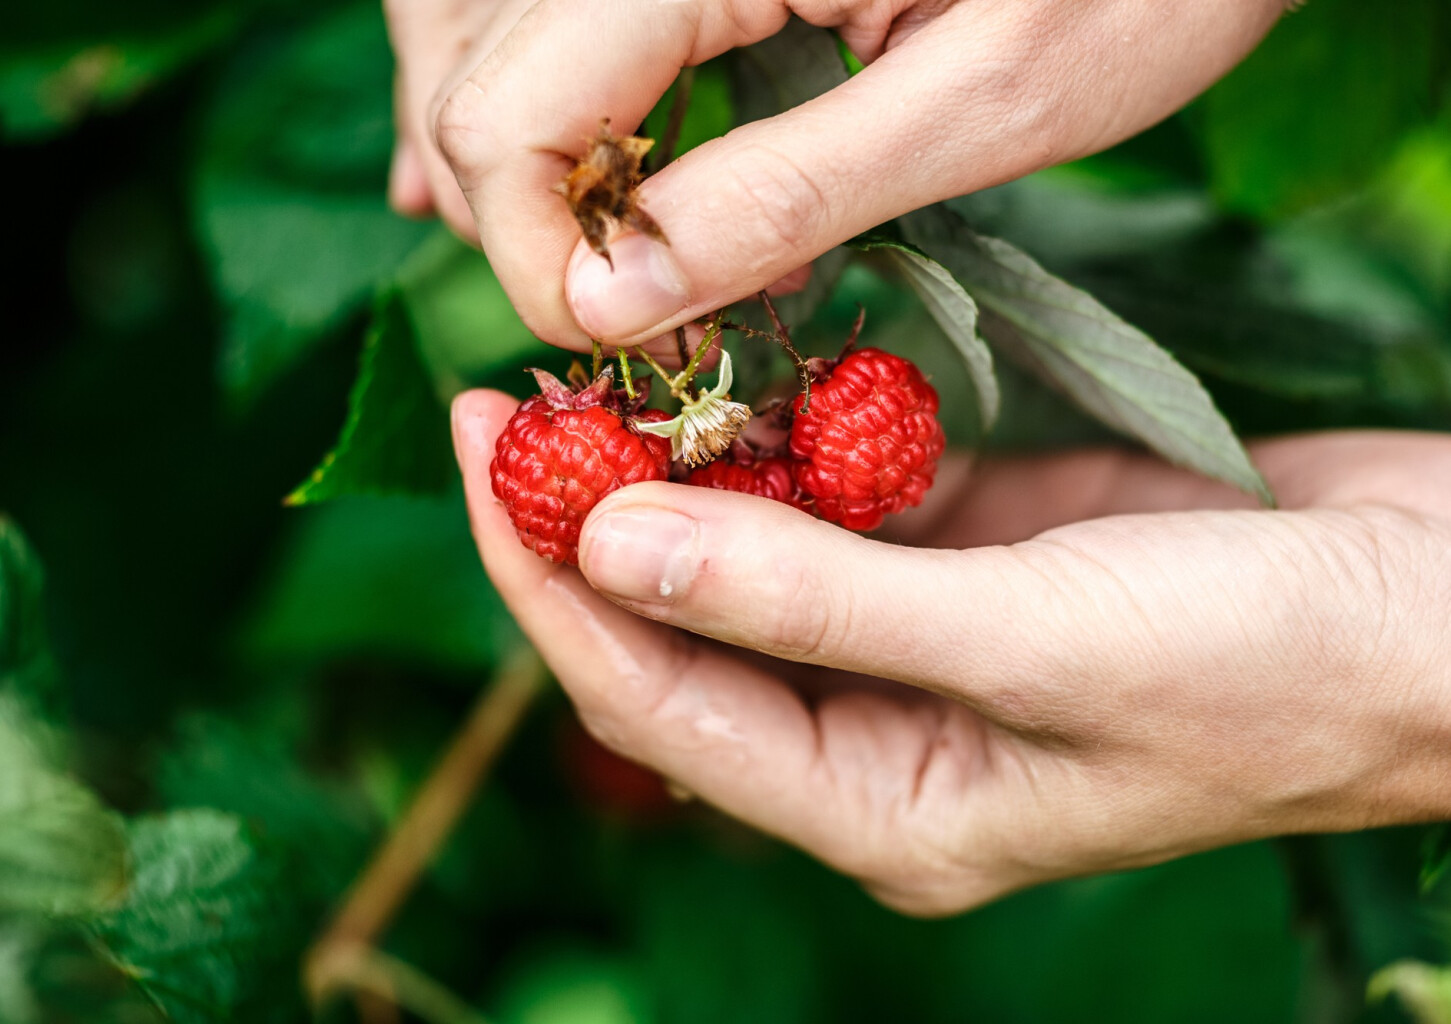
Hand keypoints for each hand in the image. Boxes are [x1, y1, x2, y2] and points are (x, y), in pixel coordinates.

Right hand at [411, 0, 1285, 350]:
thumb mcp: (980, 105)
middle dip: (526, 218)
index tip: (633, 349)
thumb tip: (608, 305)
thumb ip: (779, 196)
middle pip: (476, 70)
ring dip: (520, 160)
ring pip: (485, 33)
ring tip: (603, 263)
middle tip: (633, 317)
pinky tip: (587, 178)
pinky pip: (553, 14)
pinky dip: (549, 102)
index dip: (541, 258)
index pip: (514, 112)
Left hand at [453, 391, 1450, 914]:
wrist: (1440, 612)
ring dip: (688, 467)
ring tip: (614, 370)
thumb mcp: (1029, 640)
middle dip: (594, 517)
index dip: (551, 583)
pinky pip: (842, 494)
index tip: (487, 456)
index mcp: (879, 807)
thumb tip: (613, 541)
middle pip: (681, 627)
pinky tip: (754, 373)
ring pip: (752, 553)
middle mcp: (877, 735)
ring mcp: (920, 639)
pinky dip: (795, 435)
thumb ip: (811, 599)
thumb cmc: (1266, 668)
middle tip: (519, 394)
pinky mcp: (967, 553)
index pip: (652, 702)